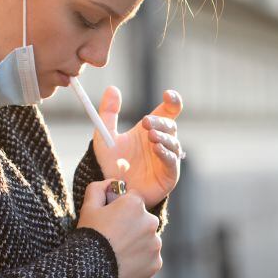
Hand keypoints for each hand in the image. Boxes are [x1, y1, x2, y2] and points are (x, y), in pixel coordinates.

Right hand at [77, 180, 161, 277]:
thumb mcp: (89, 206)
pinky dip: (141, 260)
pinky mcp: (156, 262)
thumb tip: (112, 182)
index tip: (111, 220)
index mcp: (136, 204)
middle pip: (143, 220)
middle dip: (132, 225)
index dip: (121, 208)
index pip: (134, 200)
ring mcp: (155, 244)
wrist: (90, 270)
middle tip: (114, 237)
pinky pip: (150, 258)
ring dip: (138, 243)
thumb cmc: (89, 235)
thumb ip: (99, 188)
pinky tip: (125, 263)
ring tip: (118, 252)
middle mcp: (151, 221)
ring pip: (148, 239)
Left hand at [92, 87, 183, 209]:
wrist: (111, 189)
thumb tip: (112, 88)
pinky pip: (172, 162)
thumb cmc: (111, 163)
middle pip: (170, 126)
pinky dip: (166, 154)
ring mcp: (167, 159)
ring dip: (163, 137)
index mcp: (151, 129)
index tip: (168, 94)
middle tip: (145, 122)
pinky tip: (156, 149)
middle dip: (160, 122)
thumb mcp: (105, 136)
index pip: (168, 112)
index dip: (173, 101)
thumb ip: (108, 113)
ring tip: (150, 136)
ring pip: (173, 143)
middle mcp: (162, 142)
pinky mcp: (169, 176)